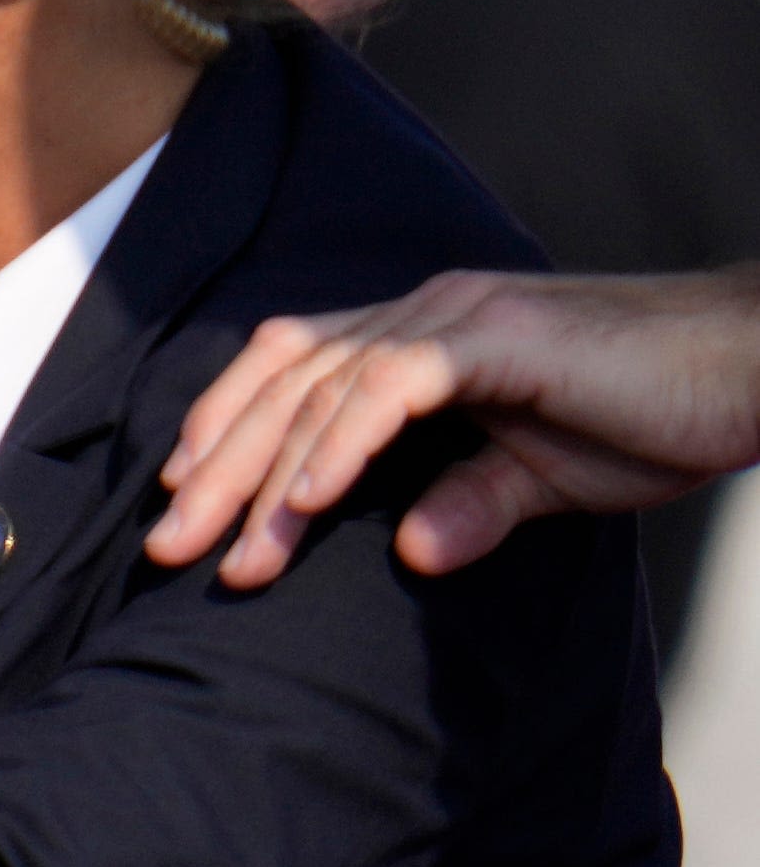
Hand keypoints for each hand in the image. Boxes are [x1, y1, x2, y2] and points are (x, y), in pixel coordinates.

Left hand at [148, 264, 759, 590]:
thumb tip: (415, 555)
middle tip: (165, 550)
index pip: (291, 371)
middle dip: (216, 469)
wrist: (753, 372)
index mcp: (420, 336)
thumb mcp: (544, 479)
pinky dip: (340, 445)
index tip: (182, 509)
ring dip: (265, 475)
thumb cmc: (657, 415)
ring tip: (227, 554)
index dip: (227, 432)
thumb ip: (471, 504)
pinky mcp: (497, 337)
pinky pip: (392, 386)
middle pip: (283, 380)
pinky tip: (304, 503)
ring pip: (321, 387)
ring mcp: (456, 316)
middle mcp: (422, 311)